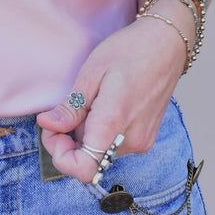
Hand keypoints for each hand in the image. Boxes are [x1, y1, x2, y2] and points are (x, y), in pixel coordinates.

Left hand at [36, 16, 186, 182]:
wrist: (167, 44)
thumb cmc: (130, 50)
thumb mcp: (91, 72)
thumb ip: (70, 107)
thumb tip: (47, 125)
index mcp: (114, 122)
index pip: (83, 169)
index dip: (60, 156)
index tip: (54, 130)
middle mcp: (132, 140)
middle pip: (87, 159)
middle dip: (68, 139)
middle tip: (67, 107)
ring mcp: (142, 142)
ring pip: (99, 152)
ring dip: (85, 134)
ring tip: (91, 101)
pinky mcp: (145, 139)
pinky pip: (113, 145)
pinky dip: (101, 132)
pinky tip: (104, 106)